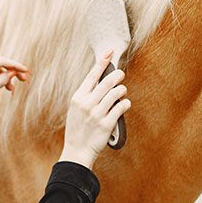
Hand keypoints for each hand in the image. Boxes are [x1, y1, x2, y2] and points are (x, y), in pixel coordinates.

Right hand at [59, 50, 130, 168]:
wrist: (77, 150)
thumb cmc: (78, 128)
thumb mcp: (76, 108)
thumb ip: (86, 95)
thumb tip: (101, 79)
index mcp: (78, 97)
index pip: (92, 75)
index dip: (102, 62)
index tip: (110, 52)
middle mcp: (87, 104)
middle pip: (107, 82)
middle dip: (118, 75)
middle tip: (121, 75)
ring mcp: (97, 114)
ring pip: (117, 93)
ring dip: (122, 90)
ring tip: (122, 92)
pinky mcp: (107, 124)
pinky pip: (122, 107)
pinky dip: (125, 104)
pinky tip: (124, 105)